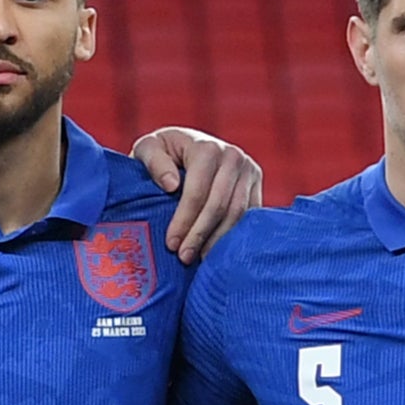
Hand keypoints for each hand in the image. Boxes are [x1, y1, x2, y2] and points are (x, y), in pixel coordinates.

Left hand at [131, 127, 263, 259]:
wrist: (188, 144)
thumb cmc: (163, 151)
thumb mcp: (148, 148)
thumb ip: (154, 162)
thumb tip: (172, 185)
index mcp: (207, 149)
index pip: (197, 192)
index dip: (184, 221)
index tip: (171, 244)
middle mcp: (233, 157)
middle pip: (219, 206)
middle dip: (200, 235)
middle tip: (184, 258)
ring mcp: (249, 171)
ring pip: (238, 214)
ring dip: (218, 240)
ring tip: (200, 259)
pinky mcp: (256, 184)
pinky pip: (249, 216)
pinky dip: (233, 235)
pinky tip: (217, 250)